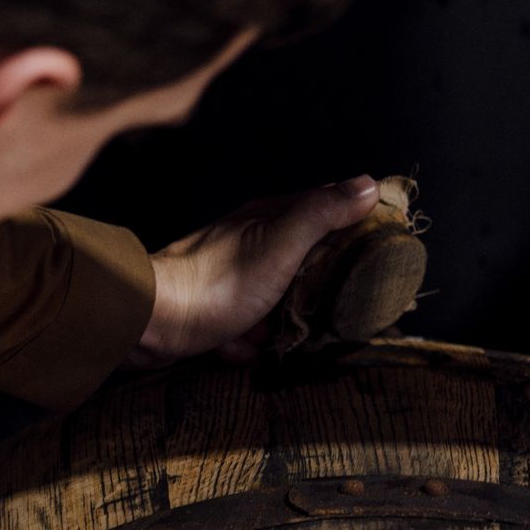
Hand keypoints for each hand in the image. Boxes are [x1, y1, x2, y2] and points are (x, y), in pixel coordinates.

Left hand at [136, 176, 379, 365]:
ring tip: (269, 332)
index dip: (354, 229)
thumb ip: (322, 214)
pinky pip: (244, 328)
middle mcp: (250, 241)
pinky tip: (237, 346)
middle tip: (327, 311)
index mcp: (269, 217)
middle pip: (303, 263)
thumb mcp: (281, 244)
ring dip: (276, 323)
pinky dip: (245, 341)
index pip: (326, 211)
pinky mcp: (212, 309)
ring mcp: (230, 275)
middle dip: (314, 291)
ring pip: (276, 302)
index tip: (377, 255)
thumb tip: (369, 184)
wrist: (152, 321)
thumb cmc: (218, 281)